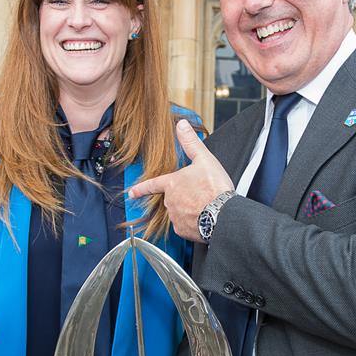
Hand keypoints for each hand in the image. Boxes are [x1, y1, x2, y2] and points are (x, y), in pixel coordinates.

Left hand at [128, 119, 233, 240]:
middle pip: (172, 199)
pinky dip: (193, 223)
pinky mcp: (183, 230)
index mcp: (172, 183)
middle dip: (183, 198)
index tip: (131, 193)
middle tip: (201, 196)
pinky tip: (203, 219)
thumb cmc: (215, 187)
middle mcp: (170, 201)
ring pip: (179, 212)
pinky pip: (185, 226)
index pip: (153, 184)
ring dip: (188, 210)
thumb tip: (181, 125)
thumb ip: (191, 143)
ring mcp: (175, 217)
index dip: (141, 188)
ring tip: (205, 207)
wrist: (223, 214)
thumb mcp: (204, 159)